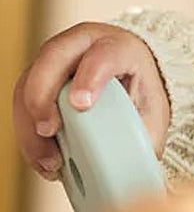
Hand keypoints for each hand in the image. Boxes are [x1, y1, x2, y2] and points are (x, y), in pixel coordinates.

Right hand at [12, 24, 169, 180]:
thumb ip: (145, 131)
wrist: (129, 75)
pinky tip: (43, 159)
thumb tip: (134, 167)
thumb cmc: (141, 90)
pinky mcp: (36, 77)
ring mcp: (55, 58)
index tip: (81, 105)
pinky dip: (27, 132)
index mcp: (119, 46)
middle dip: (44, 96)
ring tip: (49, 159)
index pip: (104, 53)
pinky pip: (21, 101)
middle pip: (53, 58)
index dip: (90, 77)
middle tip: (49, 131)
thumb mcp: (153, 108)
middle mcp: (81, 44)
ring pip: (28, 80)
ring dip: (30, 122)